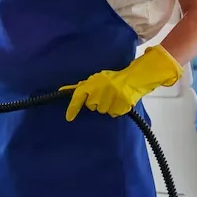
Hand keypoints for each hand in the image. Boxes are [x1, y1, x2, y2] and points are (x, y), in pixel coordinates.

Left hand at [64, 45, 181, 121]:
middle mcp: (100, 91)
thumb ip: (81, 86)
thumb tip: (62, 89)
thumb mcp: (96, 79)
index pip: (78, 97)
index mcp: (93, 83)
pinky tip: (118, 101)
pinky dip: (115, 109)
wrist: (134, 78)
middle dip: (95, 102)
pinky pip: (113, 114)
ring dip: (106, 106)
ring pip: (102, 111)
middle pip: (91, 106)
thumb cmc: (113, 79)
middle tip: (103, 94)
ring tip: (113, 97)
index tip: (69, 118)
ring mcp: (111, 99)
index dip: (72, 108)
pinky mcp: (120, 106)